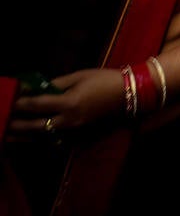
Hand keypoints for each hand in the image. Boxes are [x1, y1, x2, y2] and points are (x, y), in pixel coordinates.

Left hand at [8, 67, 124, 140]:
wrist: (131, 94)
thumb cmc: (105, 80)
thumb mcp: (79, 76)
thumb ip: (56, 84)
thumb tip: (36, 88)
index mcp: (69, 102)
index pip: (36, 104)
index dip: (20, 103)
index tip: (9, 101)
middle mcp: (70, 120)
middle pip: (36, 126)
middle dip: (17, 125)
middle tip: (4, 122)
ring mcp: (75, 130)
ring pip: (44, 136)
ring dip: (25, 136)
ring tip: (9, 134)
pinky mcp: (81, 134)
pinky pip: (55, 139)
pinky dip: (41, 139)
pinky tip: (31, 138)